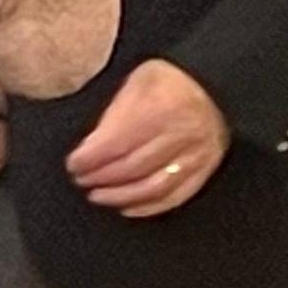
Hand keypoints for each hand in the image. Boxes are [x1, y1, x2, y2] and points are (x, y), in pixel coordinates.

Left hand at [64, 59, 229, 217]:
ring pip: (151, 187)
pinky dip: (147, 207)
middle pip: (131, 167)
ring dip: (120, 196)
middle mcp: (180, 133)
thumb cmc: (169, 80)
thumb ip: (114, 110)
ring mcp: (196, 154)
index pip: (117, 142)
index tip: (73, 163)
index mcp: (160, 106)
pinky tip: (127, 207)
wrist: (214, 83)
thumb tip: (88, 144)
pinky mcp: (205, 169)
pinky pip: (174, 196)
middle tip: (81, 179)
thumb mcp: (137, 80)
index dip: (90, 158)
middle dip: (100, 177)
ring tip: (98, 195)